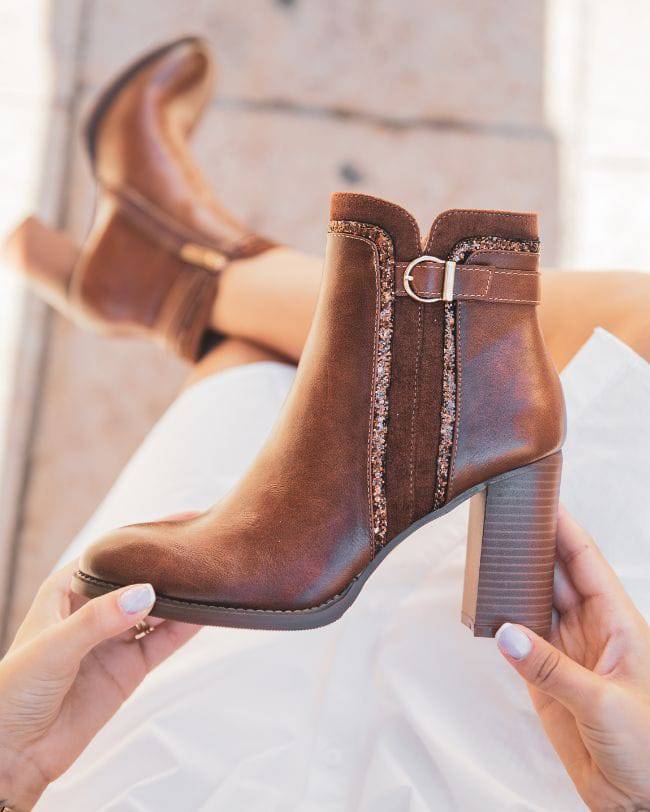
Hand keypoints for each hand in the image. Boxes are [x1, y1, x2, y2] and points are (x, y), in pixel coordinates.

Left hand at [0, 561, 198, 810]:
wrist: (14, 756)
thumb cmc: (14, 692)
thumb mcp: (53, 647)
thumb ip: (99, 619)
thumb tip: (146, 592)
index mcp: (67, 590)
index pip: (110, 555)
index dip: (141, 537)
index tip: (177, 523)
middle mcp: (94, 610)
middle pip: (138, 579)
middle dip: (167, 565)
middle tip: (202, 547)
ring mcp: (114, 639)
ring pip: (156, 609)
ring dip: (181, 595)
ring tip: (209, 577)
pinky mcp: (130, 668)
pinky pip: (163, 642)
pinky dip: (185, 628)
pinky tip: (206, 613)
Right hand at [496, 507, 649, 810]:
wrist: (636, 800)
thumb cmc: (646, 748)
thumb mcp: (604, 702)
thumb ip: (552, 668)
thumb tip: (506, 633)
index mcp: (617, 622)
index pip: (585, 560)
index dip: (564, 527)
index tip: (540, 498)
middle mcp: (589, 629)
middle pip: (554, 572)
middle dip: (530, 544)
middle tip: (501, 519)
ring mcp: (565, 651)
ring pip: (534, 601)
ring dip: (512, 580)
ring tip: (486, 554)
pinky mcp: (545, 677)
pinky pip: (519, 639)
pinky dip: (501, 622)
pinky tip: (486, 606)